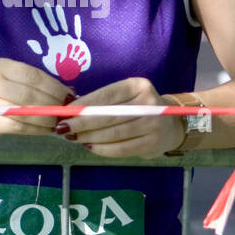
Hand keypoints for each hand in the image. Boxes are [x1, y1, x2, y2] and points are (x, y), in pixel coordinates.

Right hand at [0, 59, 72, 137]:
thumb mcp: (10, 77)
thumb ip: (34, 84)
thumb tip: (68, 92)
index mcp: (1, 66)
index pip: (33, 76)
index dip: (54, 87)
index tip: (69, 97)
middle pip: (29, 95)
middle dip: (52, 105)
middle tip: (65, 112)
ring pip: (24, 113)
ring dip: (46, 120)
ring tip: (58, 122)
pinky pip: (16, 127)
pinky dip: (35, 130)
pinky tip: (46, 130)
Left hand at [55, 77, 184, 158]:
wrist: (170, 124)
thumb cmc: (138, 108)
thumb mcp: (125, 97)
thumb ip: (102, 102)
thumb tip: (70, 110)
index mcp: (138, 86)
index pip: (106, 95)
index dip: (84, 105)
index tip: (65, 112)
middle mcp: (148, 103)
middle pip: (108, 116)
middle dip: (82, 123)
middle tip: (64, 129)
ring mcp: (153, 125)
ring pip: (113, 134)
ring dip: (90, 137)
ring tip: (75, 138)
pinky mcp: (152, 143)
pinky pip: (121, 149)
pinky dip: (102, 149)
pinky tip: (90, 146)